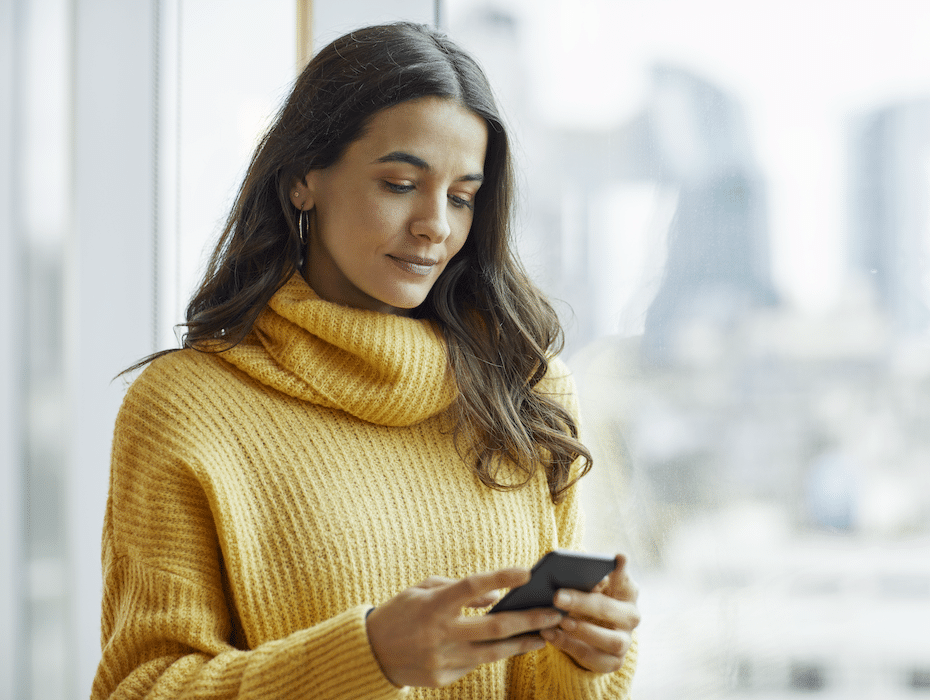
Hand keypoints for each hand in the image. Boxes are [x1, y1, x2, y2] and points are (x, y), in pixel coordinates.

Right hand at [366, 568, 564, 687]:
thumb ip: (460, 589)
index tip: (527, 572)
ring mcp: (442, 659)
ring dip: (523, 643)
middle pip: (494, 627)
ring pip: (493, 653)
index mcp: (433, 604)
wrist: (371, 652)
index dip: (500, 577)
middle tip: (555, 612)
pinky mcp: (444, 678)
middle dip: (528, 620)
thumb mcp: (423, 589)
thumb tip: (497, 595)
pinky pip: (476, 664)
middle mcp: (439, 633)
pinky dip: (493, 653)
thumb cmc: (401, 612)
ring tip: (546, 635)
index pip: (472, 587)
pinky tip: (513, 646)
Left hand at [540, 554, 639, 672]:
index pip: (626, 580)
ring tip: (560, 621)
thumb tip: (582, 570)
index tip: (616, 557)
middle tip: (557, 596)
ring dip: (583, 631)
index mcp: (627, 592)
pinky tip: (550, 635)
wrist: (588, 632)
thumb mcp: (588, 585)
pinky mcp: (613, 662)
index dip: (620, 571)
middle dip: (583, 603)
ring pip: (612, 641)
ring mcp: (625, 642)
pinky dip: (570, 647)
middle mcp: (631, 617)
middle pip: (611, 610)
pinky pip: (595, 659)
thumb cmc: (587, 599)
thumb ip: (586, 576)